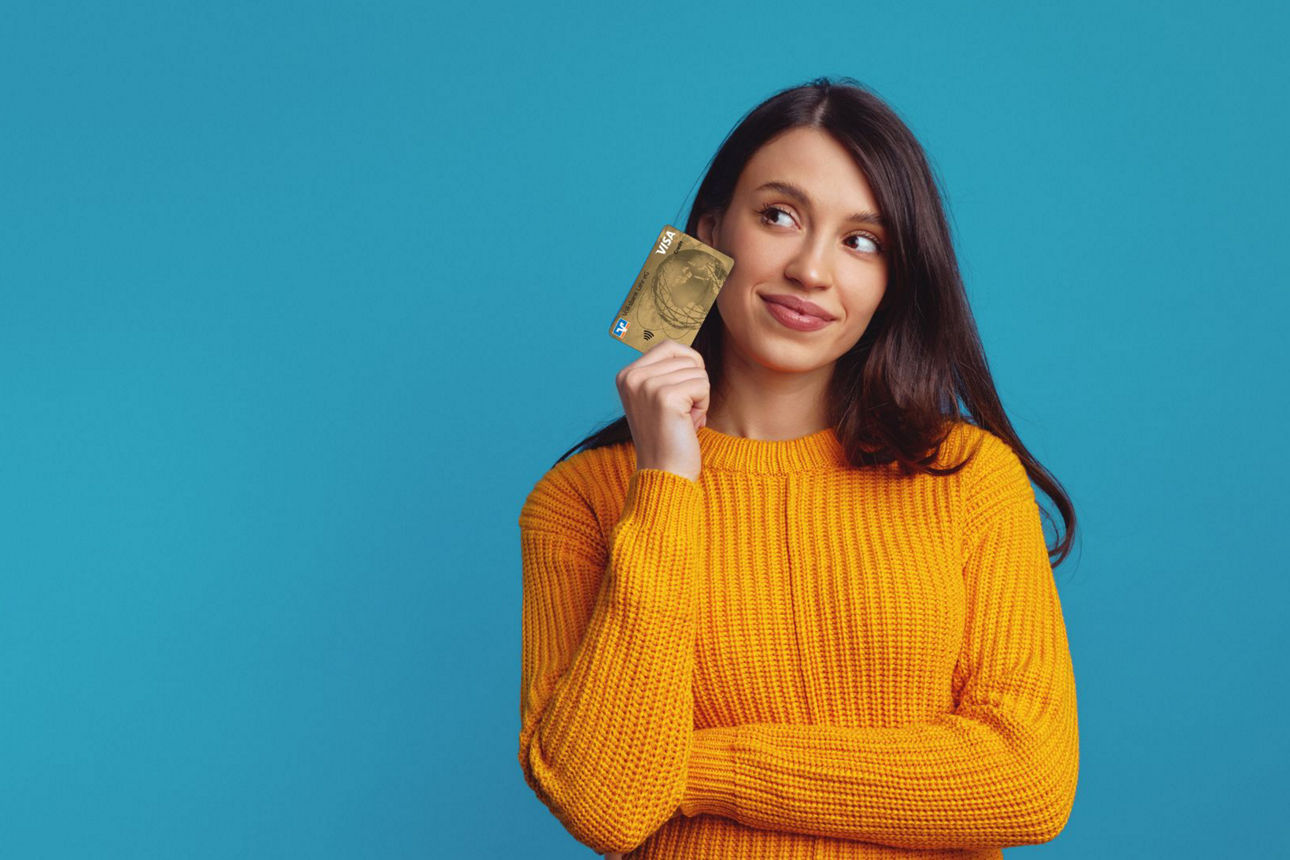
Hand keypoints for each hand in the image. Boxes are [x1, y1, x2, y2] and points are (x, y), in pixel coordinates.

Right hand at [615, 338, 709, 482]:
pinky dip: (703, 406)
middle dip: (694, 384)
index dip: (687, 368)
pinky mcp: (665, 397)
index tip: (678, 398)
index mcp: (626, 374)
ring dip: (699, 397)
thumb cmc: (668, 437)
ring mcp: (646, 385)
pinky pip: (703, 385)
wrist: (664, 474)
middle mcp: (632, 376)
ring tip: (682, 420)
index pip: (670, 346)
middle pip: (686, 356)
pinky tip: (688, 425)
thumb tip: (691, 351)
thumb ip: (667, 372)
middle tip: (682, 412)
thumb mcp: (658, 398)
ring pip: (698, 371)